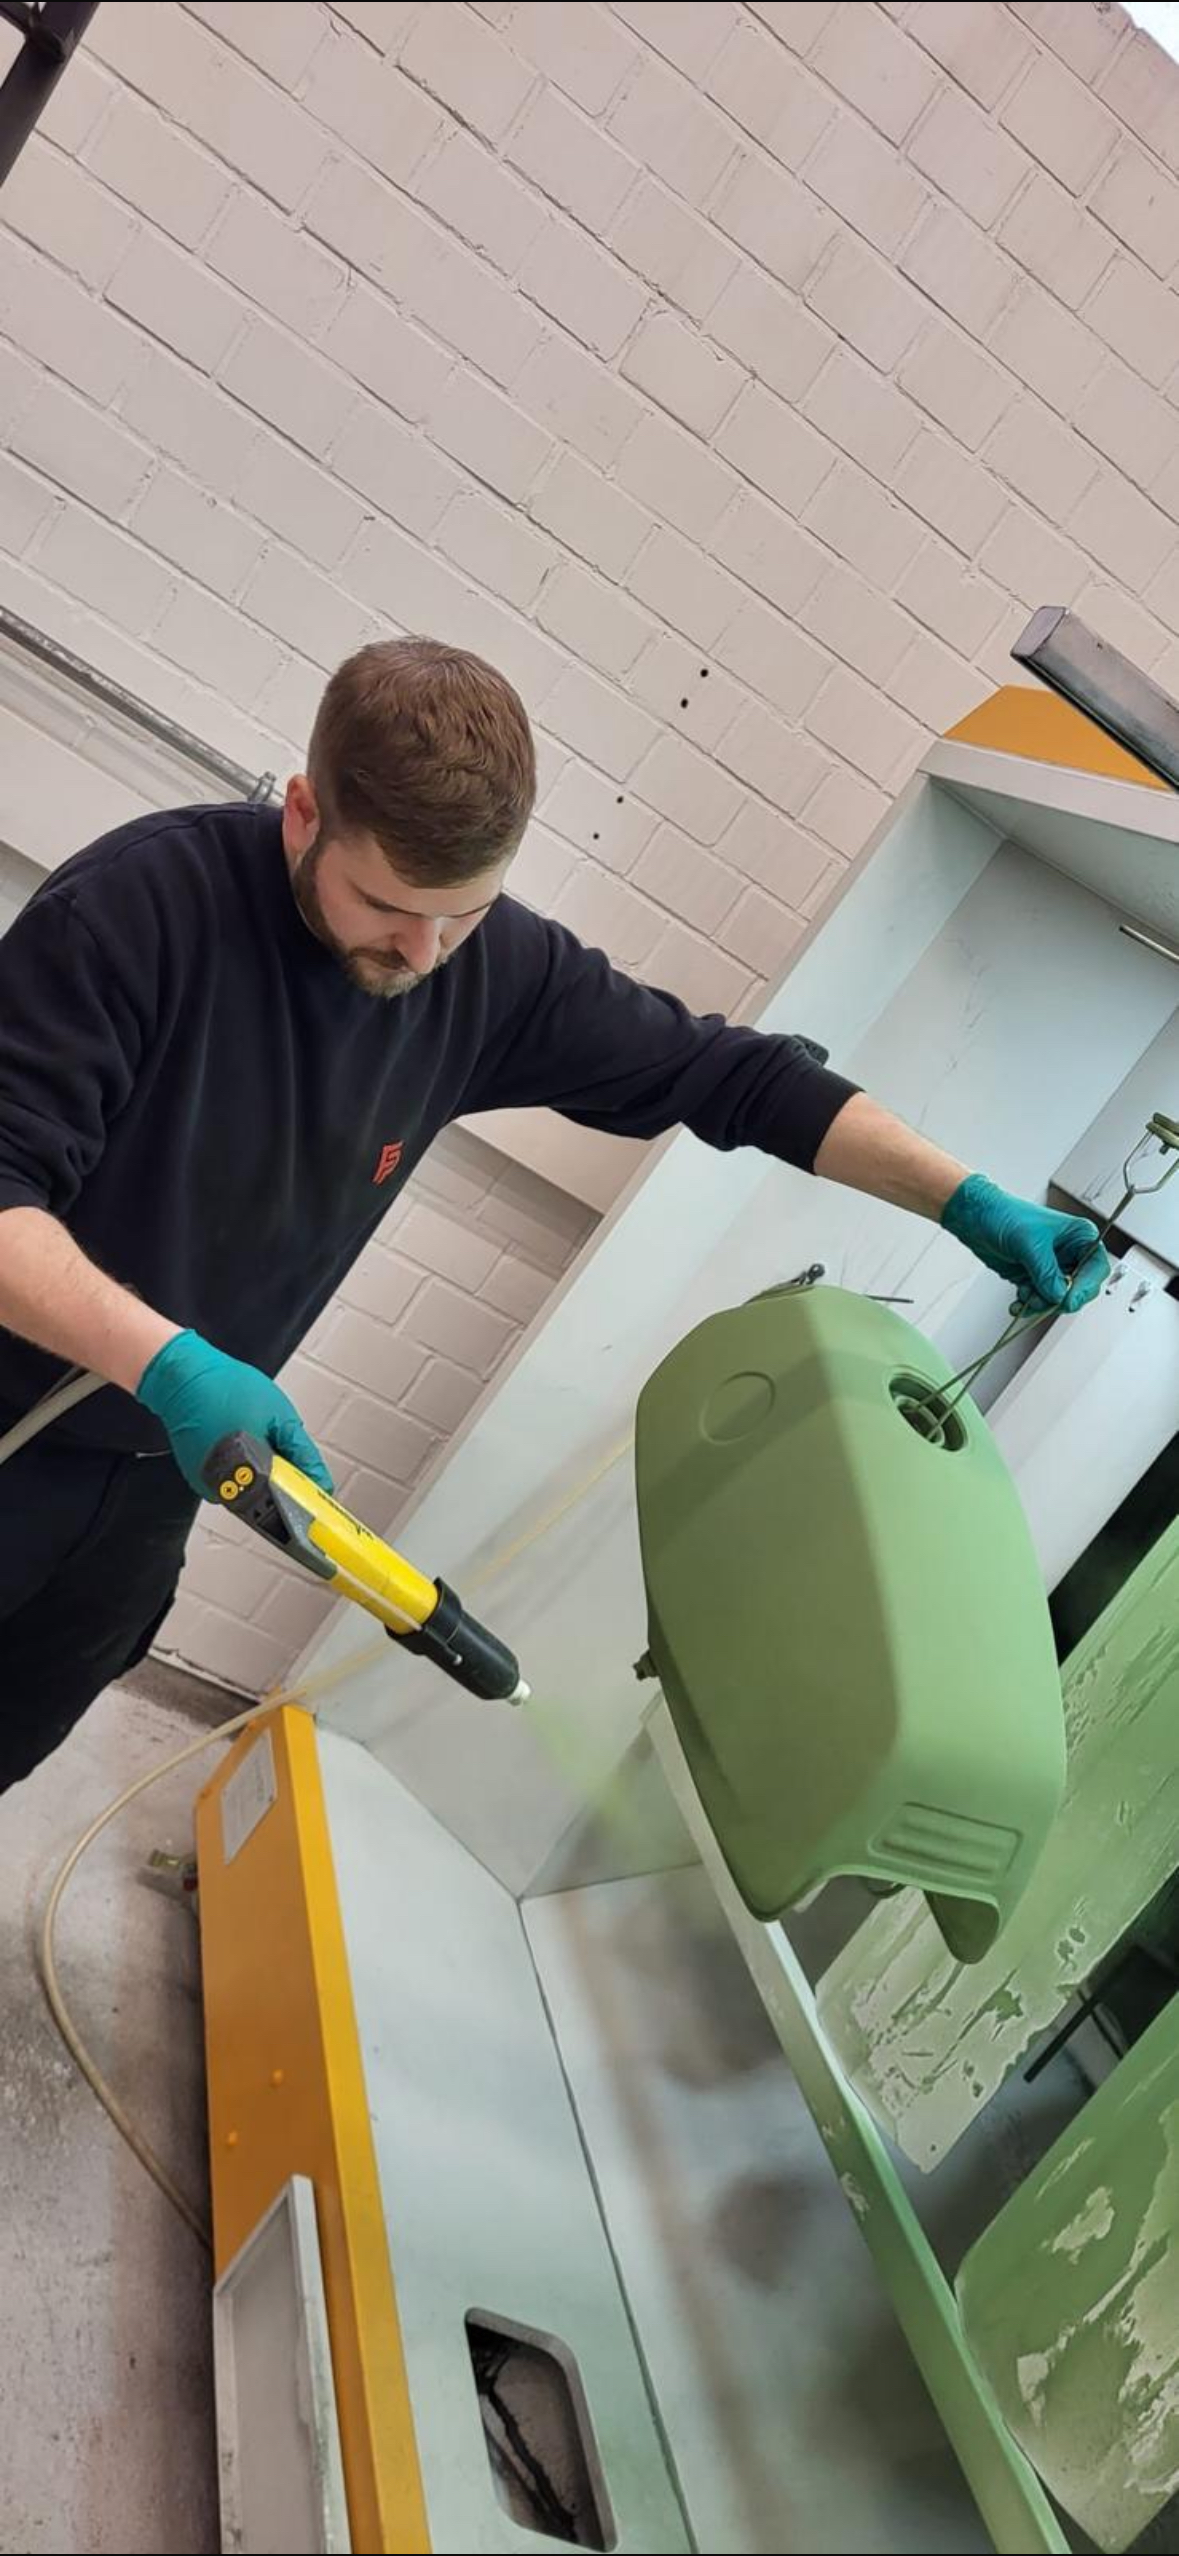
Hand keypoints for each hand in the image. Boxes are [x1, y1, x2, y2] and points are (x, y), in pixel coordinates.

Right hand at [136, 1328, 333, 1499]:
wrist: (184, 1376)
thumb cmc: (227, 1388)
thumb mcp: (280, 1416)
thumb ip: (302, 1453)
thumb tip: (319, 1481)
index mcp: (246, 1474)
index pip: (285, 1505)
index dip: (300, 1497)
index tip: (311, 1491)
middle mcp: (222, 1488)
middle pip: (265, 1501)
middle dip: (279, 1480)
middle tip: (277, 1449)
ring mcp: (208, 1485)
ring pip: (247, 1492)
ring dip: (259, 1473)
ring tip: (252, 1436)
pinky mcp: (197, 1478)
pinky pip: (229, 1482)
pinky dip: (240, 1467)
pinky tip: (238, 1441)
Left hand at [941, 1175, 1109, 1315]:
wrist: (976, 1218)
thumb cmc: (1004, 1214)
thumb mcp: (1029, 1243)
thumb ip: (1046, 1272)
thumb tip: (1059, 1295)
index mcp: (1079, 1236)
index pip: (1096, 1268)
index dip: (1085, 1286)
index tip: (1069, 1299)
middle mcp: (1069, 1253)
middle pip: (1080, 1288)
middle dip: (1061, 1298)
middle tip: (1044, 1300)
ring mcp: (1052, 1267)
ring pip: (1059, 1298)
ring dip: (1041, 1304)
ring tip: (1025, 1296)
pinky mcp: (1035, 1278)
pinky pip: (1040, 1300)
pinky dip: (1029, 1305)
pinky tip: (1018, 1301)